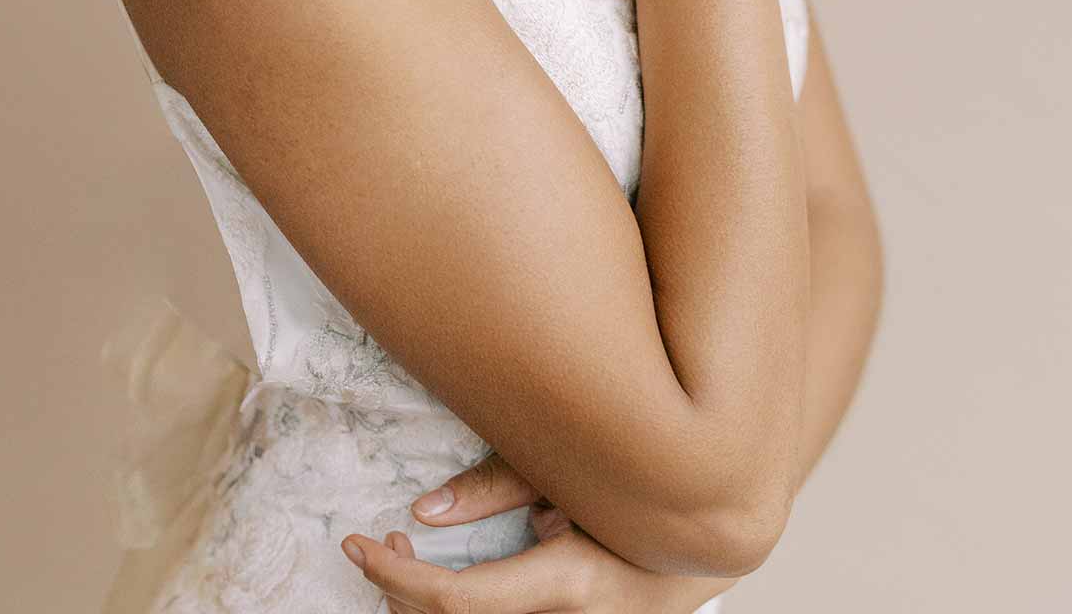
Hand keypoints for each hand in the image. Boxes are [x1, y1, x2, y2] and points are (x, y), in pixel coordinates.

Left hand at [339, 449, 743, 609]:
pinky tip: (439, 584)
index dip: (397, 577)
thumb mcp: (575, 471)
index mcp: (568, 584)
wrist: (714, 541)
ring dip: (423, 607)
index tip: (358, 542)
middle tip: (371, 543)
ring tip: (400, 559)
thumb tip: (426, 507)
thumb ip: (500, 484)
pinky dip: (456, 611)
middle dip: (398, 592)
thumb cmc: (645, 488)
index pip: (458, 602)